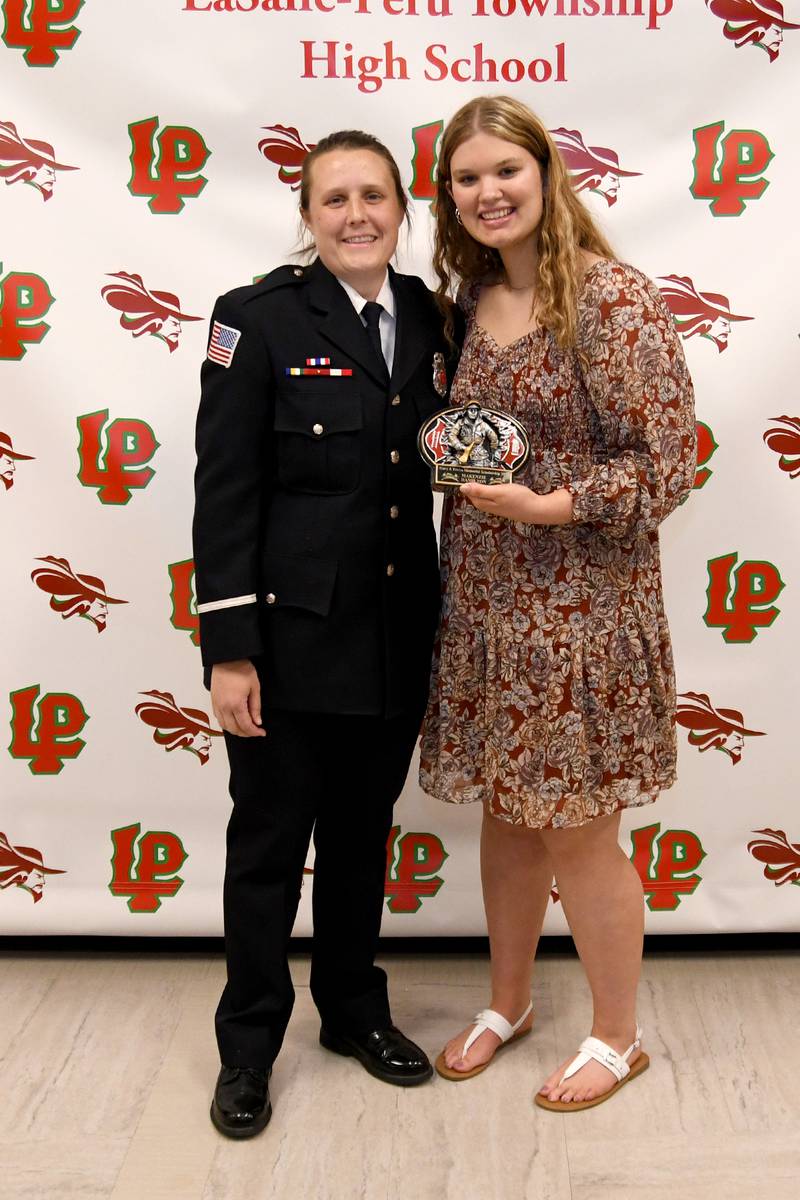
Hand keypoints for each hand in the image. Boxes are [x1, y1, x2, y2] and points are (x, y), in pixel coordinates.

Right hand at [211, 660, 265, 736]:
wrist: (227, 658)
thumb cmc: (242, 669)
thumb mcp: (255, 687)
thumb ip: (256, 707)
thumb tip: (257, 722)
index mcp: (236, 704)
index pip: (245, 726)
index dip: (254, 732)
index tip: (262, 732)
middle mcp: (224, 707)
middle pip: (234, 729)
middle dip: (246, 733)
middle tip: (255, 731)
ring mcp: (217, 705)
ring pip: (225, 726)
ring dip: (236, 730)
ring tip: (246, 728)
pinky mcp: (213, 701)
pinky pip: (218, 719)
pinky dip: (227, 724)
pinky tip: (234, 721)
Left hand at [459, 482, 573, 525]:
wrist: (536, 509)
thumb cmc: (517, 499)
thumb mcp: (497, 492)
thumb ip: (480, 490)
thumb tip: (462, 488)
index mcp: (484, 504)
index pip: (469, 494)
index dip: (466, 484)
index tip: (463, 473)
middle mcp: (489, 507)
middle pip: (477, 496)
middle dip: (473, 485)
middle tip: (472, 472)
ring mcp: (498, 507)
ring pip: (486, 497)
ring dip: (483, 487)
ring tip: (483, 476)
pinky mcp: (506, 505)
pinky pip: (494, 497)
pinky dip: (492, 490)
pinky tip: (496, 484)